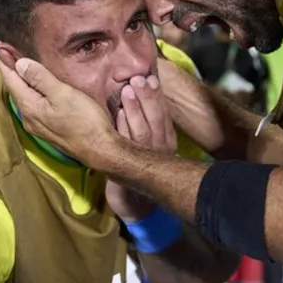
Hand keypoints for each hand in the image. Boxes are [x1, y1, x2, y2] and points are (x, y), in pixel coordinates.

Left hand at [0, 43, 116, 166]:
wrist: (100, 150)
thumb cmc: (85, 122)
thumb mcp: (63, 94)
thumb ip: (40, 78)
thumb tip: (19, 63)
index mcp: (30, 106)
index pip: (10, 79)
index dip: (5, 61)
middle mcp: (29, 117)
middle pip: (14, 88)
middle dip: (10, 68)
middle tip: (6, 50)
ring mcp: (38, 124)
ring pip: (23, 96)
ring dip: (20, 79)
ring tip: (17, 63)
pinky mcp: (48, 128)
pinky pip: (32, 103)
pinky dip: (30, 89)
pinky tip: (35, 86)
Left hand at [106, 75, 176, 221]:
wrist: (135, 205)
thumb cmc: (139, 166)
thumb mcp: (147, 140)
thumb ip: (146, 119)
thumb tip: (137, 91)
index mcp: (165, 139)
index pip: (163, 114)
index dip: (156, 96)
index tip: (150, 77)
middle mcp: (159, 149)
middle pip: (156, 120)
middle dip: (147, 98)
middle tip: (138, 79)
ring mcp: (145, 161)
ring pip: (142, 133)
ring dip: (134, 111)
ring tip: (126, 92)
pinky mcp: (128, 171)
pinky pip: (126, 149)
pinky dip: (123, 130)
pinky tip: (118, 116)